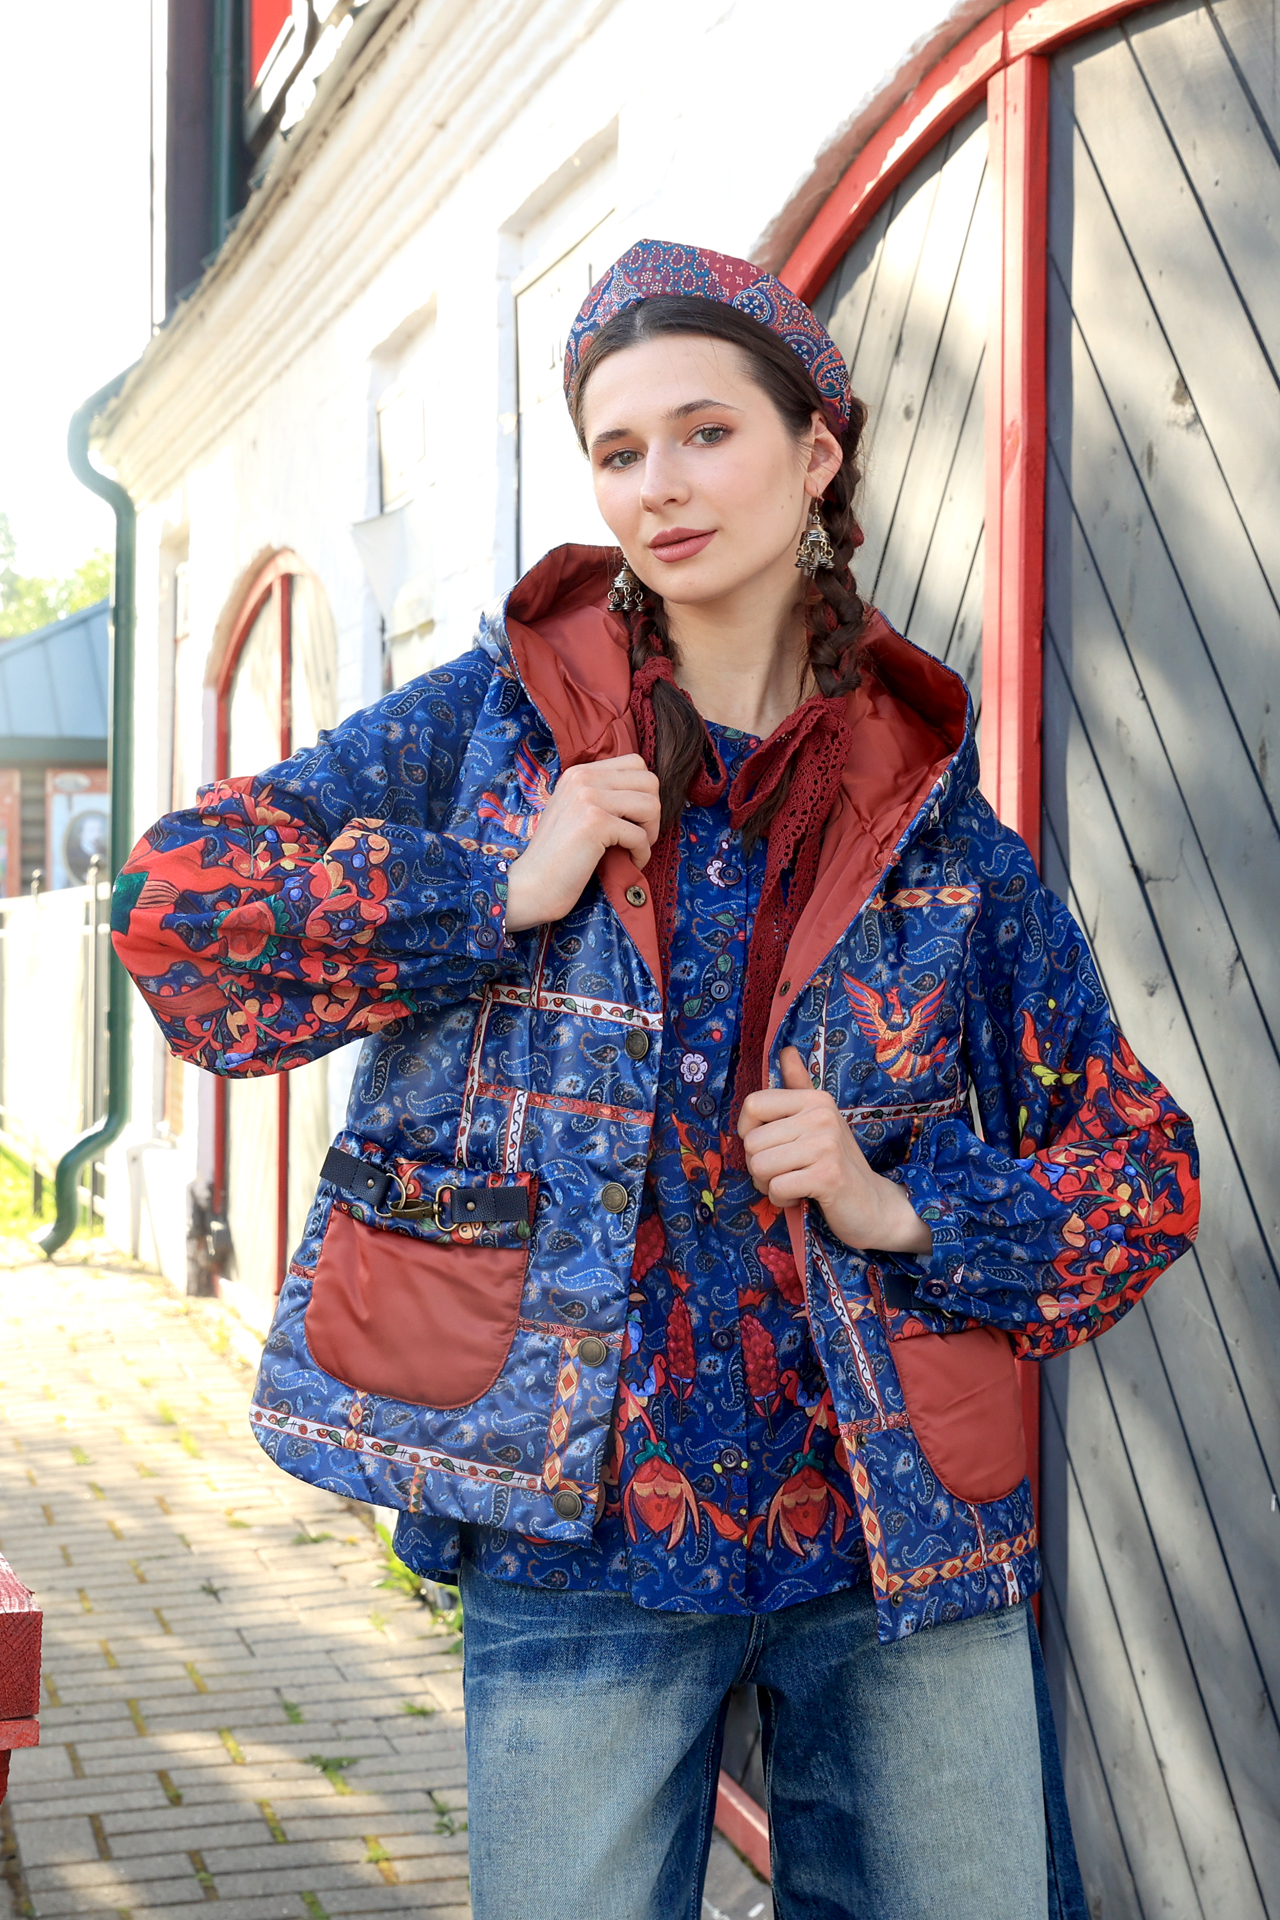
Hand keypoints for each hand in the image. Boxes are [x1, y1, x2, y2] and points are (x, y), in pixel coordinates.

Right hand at [504, 755, 661, 930]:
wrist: (531, 885)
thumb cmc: (559, 856)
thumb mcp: (576, 812)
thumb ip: (603, 795)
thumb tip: (645, 795)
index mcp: (579, 772)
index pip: (636, 764)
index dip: (644, 794)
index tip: (634, 820)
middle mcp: (582, 777)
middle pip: (649, 781)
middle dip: (653, 812)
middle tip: (640, 836)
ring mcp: (588, 798)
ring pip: (650, 804)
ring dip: (651, 832)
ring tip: (635, 849)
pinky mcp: (595, 823)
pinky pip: (641, 834)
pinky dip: (642, 853)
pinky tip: (629, 863)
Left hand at [738, 1047, 932, 1255]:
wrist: (872, 1204)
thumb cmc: (836, 1162)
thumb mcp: (817, 1120)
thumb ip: (798, 1087)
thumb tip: (786, 1050)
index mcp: (815, 1099)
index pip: (753, 1103)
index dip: (748, 1131)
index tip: (768, 1145)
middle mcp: (821, 1115)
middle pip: (751, 1142)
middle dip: (759, 1167)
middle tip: (786, 1172)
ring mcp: (826, 1145)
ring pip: (759, 1166)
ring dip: (768, 1185)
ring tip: (794, 1183)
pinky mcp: (827, 1176)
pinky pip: (776, 1189)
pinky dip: (782, 1200)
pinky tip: (802, 1197)